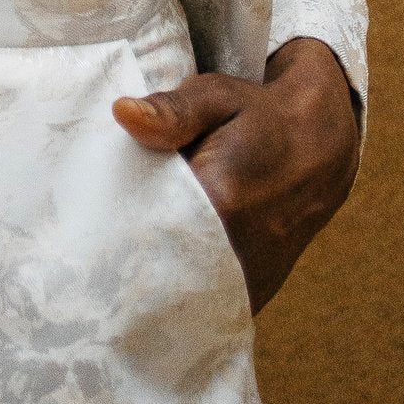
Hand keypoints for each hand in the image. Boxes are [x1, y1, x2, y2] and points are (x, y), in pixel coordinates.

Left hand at [111, 37, 360, 313]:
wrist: (318, 148)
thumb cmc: (258, 116)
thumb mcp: (216, 97)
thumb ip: (171, 110)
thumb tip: (123, 113)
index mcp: (222, 201)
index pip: (146, 230)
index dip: (111, 230)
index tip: (85, 229)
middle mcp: (237, 253)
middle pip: (159, 273)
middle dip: (125, 263)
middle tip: (91, 251)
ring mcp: (249, 282)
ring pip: (181, 298)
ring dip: (151, 283)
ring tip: (120, 264)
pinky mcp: (254, 295)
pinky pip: (204, 307)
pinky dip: (179, 295)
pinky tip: (155, 276)